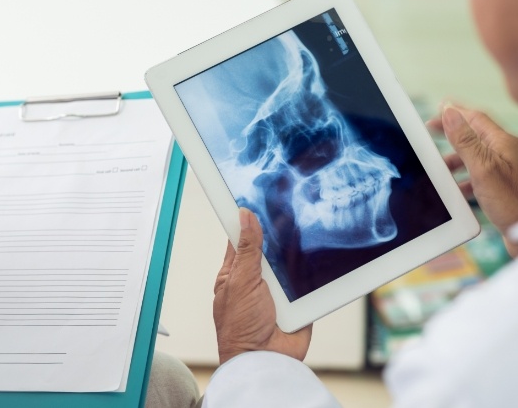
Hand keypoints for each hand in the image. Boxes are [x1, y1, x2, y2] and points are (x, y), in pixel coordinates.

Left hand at [213, 208, 311, 363]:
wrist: (265, 361)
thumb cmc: (239, 328)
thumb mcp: (240, 281)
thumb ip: (246, 249)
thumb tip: (245, 216)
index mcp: (235, 271)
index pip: (242, 237)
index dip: (248, 219)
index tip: (258, 196)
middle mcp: (257, 278)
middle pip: (271, 246)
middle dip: (280, 234)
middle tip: (291, 207)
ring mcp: (278, 289)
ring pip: (291, 261)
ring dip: (297, 254)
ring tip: (308, 227)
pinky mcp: (297, 301)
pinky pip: (308, 280)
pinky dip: (313, 272)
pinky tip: (320, 256)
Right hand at [429, 104, 517, 256]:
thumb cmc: (513, 203)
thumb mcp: (483, 168)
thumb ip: (465, 141)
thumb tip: (450, 113)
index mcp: (502, 144)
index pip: (475, 119)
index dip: (455, 112)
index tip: (438, 109)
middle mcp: (505, 155)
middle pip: (474, 137)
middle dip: (452, 135)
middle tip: (433, 133)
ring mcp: (504, 172)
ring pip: (475, 158)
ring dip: (455, 160)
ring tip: (440, 166)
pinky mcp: (502, 189)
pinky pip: (478, 177)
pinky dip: (463, 179)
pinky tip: (457, 189)